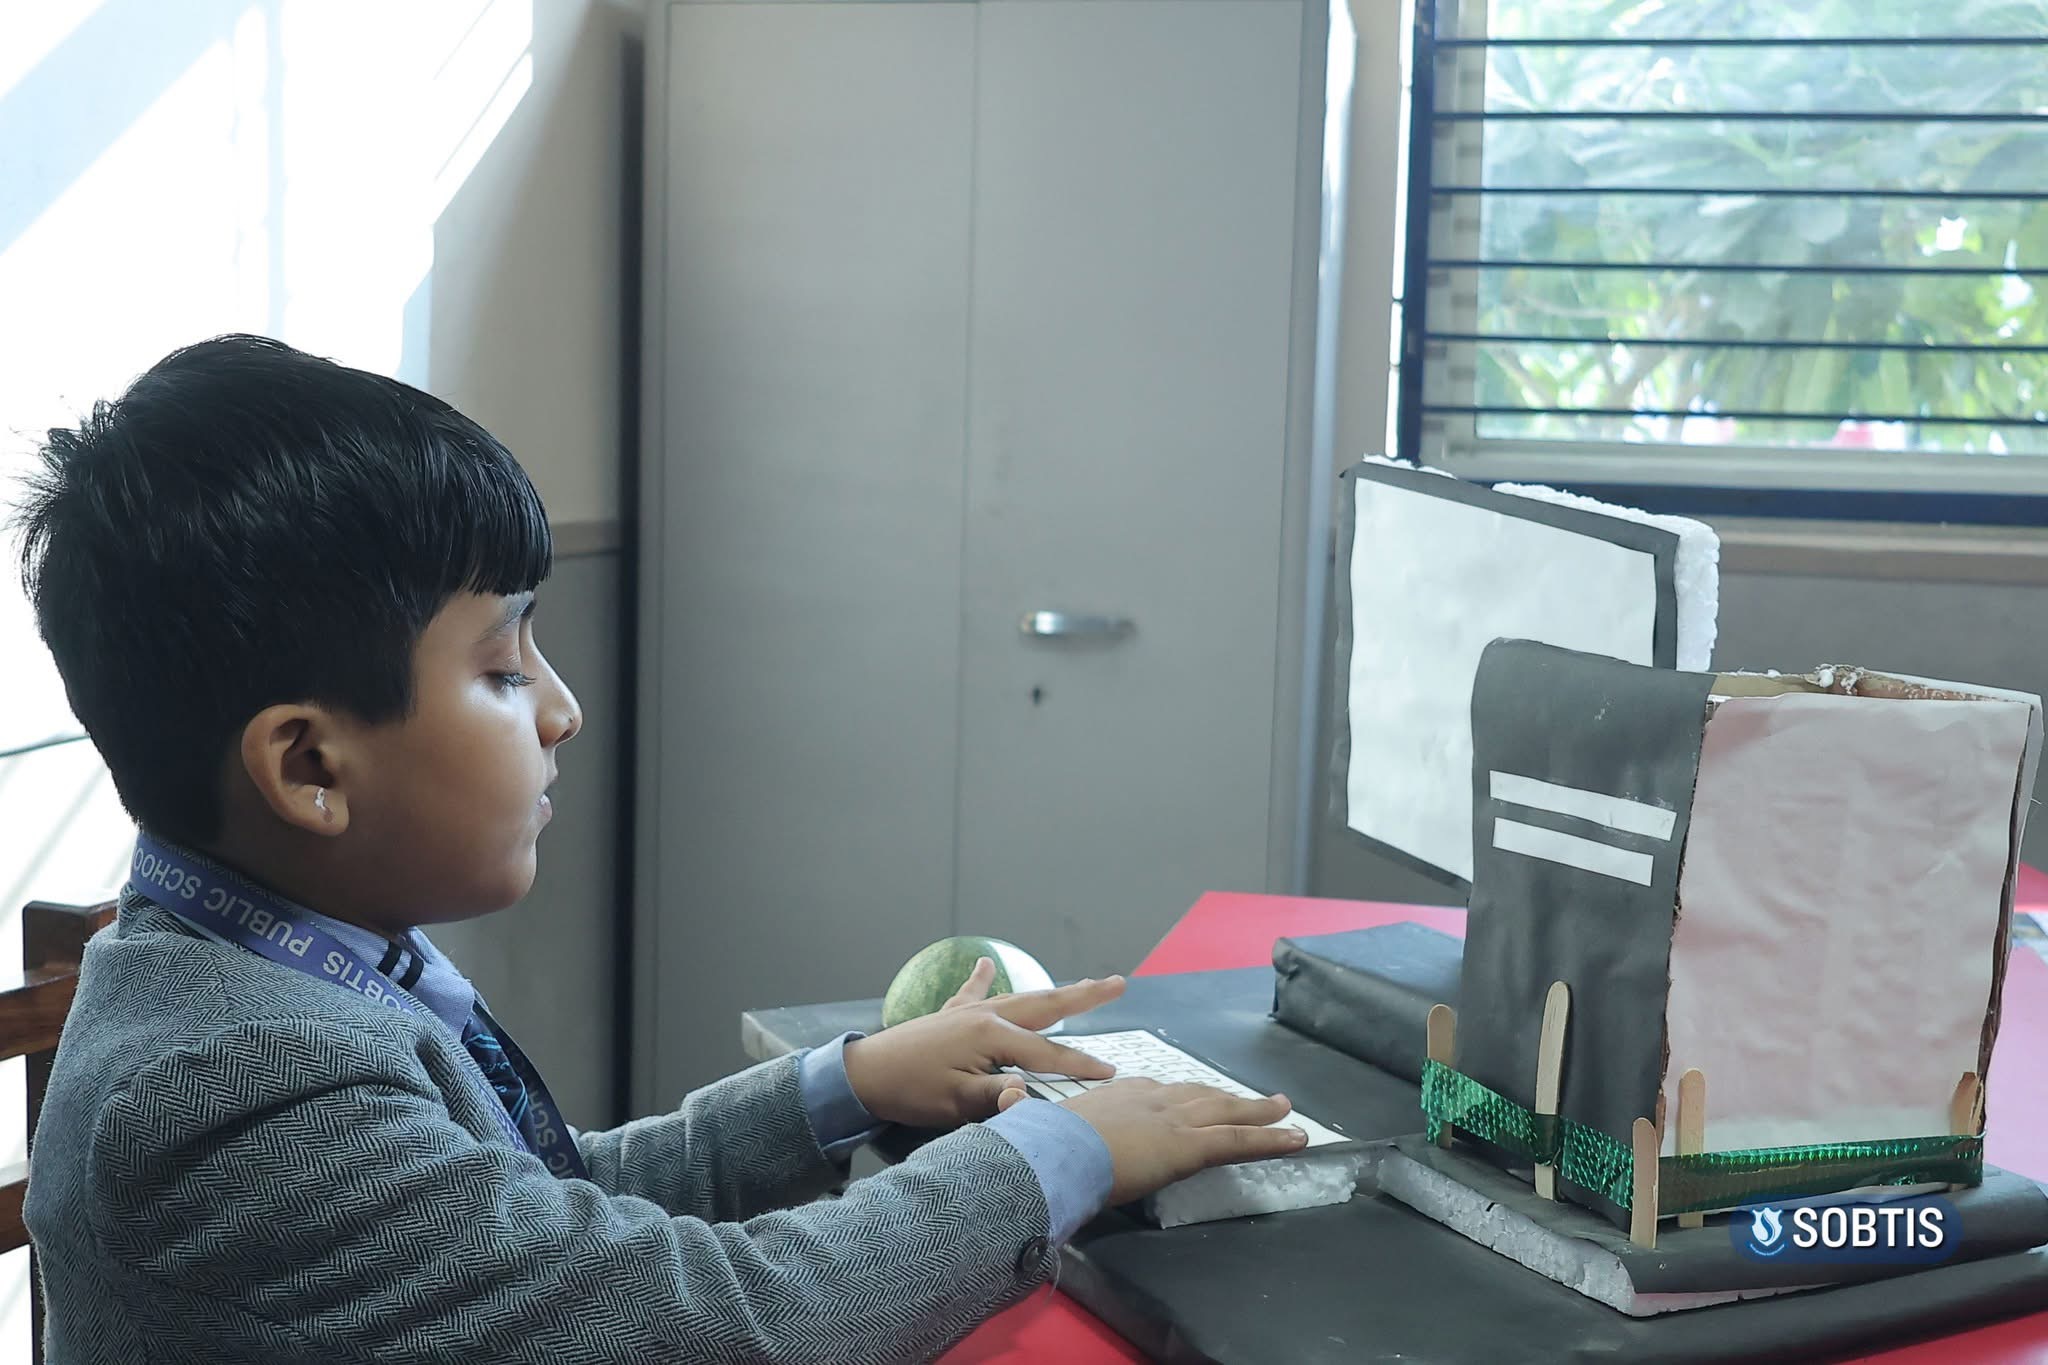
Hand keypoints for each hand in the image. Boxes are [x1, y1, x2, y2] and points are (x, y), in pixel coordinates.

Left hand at [842, 967, 1126, 1128]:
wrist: (865, 1074)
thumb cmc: (913, 1091)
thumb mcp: (959, 1104)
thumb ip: (997, 1098)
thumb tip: (1028, 1097)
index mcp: (993, 1036)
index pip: (1047, 1053)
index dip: (1080, 1065)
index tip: (1111, 1073)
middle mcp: (986, 1015)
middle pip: (1045, 1004)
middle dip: (1085, 996)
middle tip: (1118, 984)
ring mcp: (968, 1010)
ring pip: (1021, 996)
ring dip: (1053, 990)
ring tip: (1081, 983)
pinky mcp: (949, 1014)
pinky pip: (974, 992)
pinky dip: (982, 978)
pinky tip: (984, 963)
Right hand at [1000, 1079, 1308, 1203]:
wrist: (1052, 1153)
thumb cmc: (1037, 1146)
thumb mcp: (1028, 1121)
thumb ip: (1021, 1109)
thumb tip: (1001, 1096)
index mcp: (1115, 1096)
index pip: (1155, 1092)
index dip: (1178, 1095)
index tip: (1190, 1097)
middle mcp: (1149, 1098)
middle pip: (1198, 1095)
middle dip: (1228, 1097)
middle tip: (1260, 1098)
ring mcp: (1172, 1119)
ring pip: (1225, 1113)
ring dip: (1259, 1112)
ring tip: (1285, 1111)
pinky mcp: (1189, 1146)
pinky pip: (1238, 1142)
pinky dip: (1271, 1139)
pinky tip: (1296, 1139)